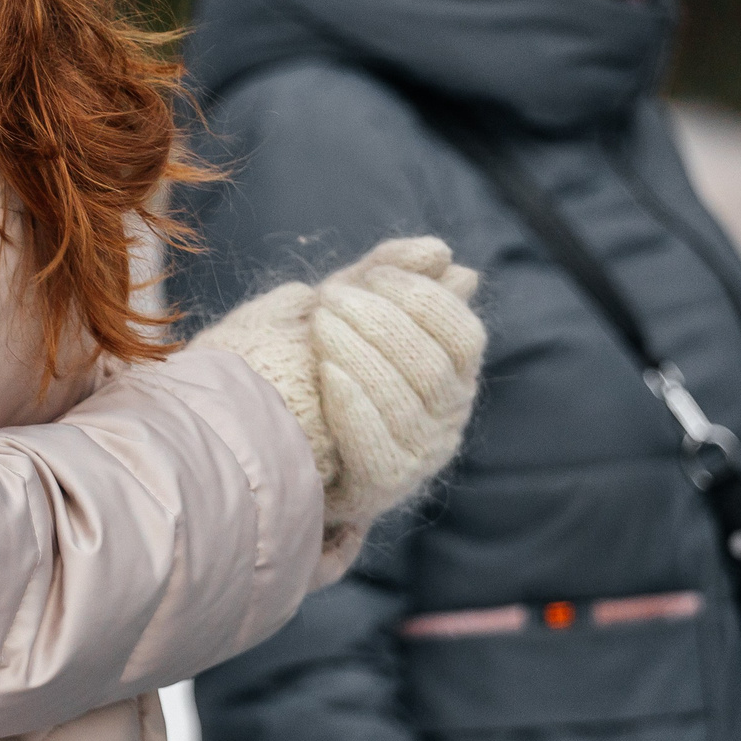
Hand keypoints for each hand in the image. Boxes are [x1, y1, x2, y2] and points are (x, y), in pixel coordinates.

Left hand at [195, 236, 483, 533]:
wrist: (277, 430)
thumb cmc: (324, 356)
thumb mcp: (354, 309)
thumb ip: (392, 279)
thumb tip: (443, 254)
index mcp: (454, 372)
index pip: (464, 334)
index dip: (423, 298)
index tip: (375, 273)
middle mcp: (448, 417)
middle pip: (431, 365)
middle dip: (381, 322)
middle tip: (331, 295)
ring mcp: (420, 454)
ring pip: (405, 403)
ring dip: (360, 355)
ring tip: (319, 324)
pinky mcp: (384, 485)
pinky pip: (379, 447)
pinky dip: (356, 407)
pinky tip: (328, 375)